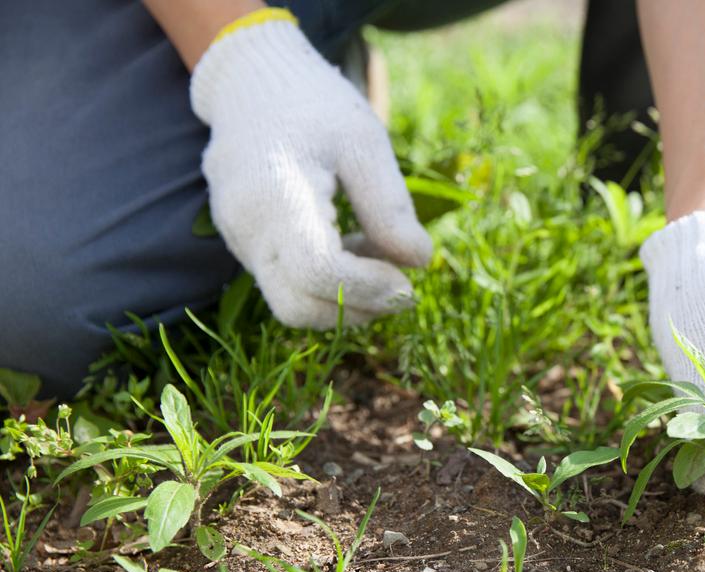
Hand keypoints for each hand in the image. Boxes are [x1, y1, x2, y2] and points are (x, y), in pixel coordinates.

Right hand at [190, 15, 430, 327]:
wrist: (251, 85)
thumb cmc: (313, 106)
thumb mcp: (364, 142)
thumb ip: (390, 206)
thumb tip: (419, 262)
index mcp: (277, 196)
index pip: (319, 272)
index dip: (369, 289)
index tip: (408, 282)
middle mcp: (247, 227)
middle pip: (299, 307)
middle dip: (357, 307)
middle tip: (401, 284)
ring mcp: (238, 240)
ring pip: (291, 303)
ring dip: (343, 297)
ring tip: (376, 251)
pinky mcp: (242, 245)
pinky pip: (284, 284)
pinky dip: (324, 283)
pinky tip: (350, 243)